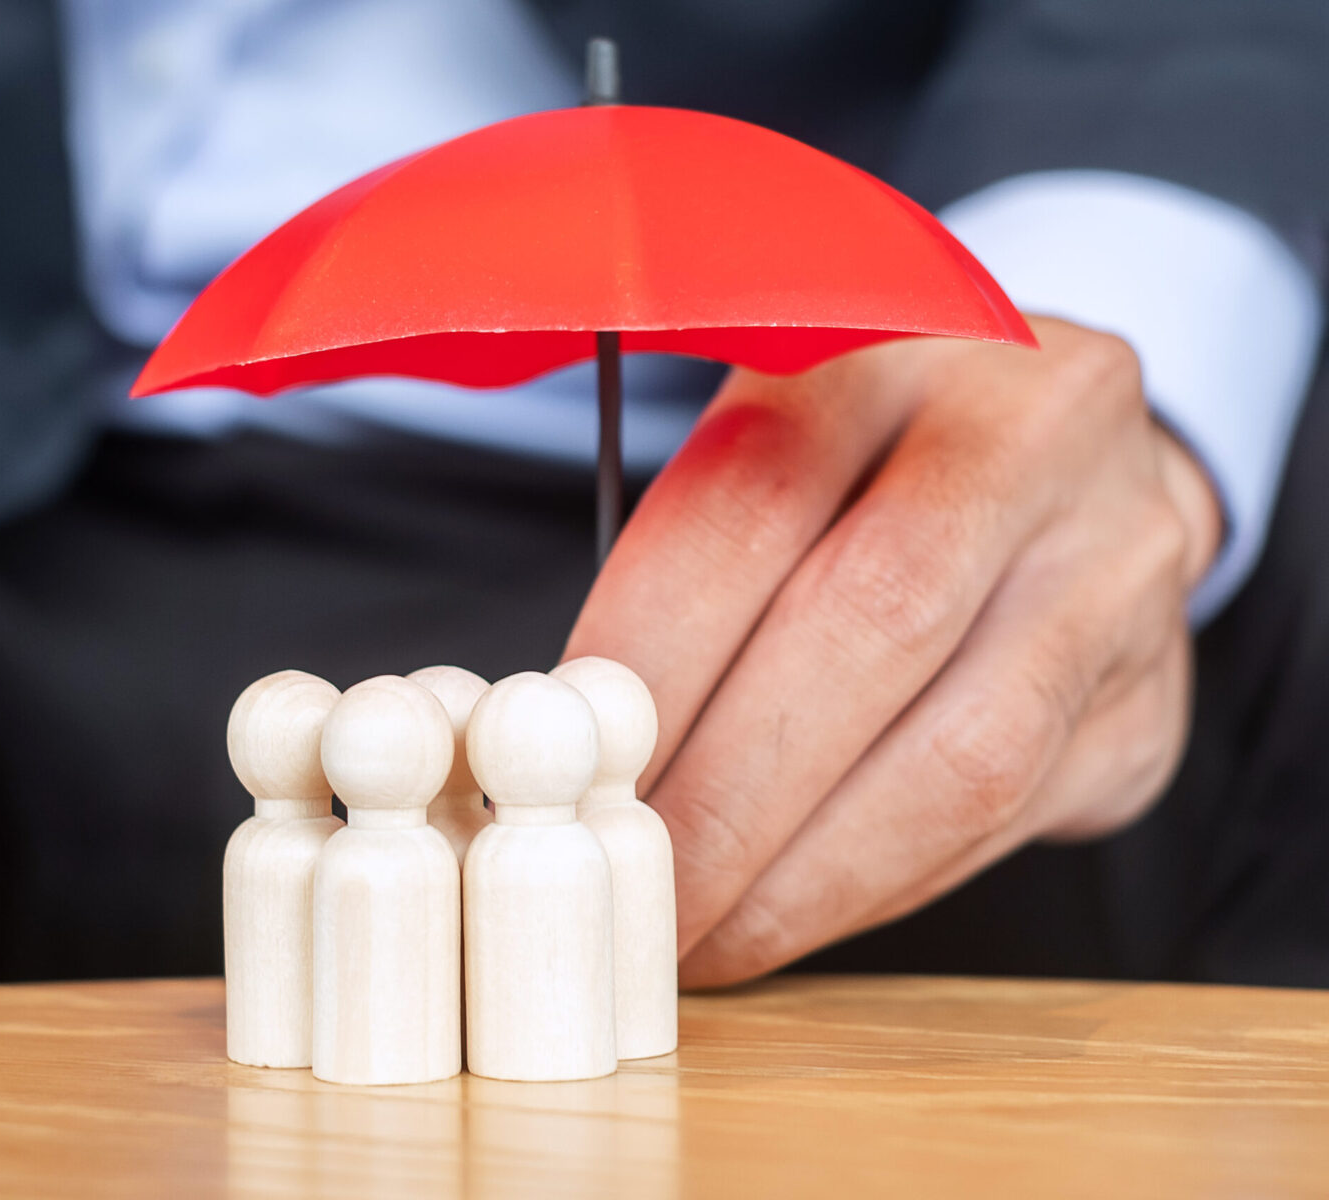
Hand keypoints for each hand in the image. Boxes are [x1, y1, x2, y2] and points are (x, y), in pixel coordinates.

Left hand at [564, 316, 1221, 987]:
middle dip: (728, 790)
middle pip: (870, 626)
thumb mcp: (773, 433)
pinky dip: (879, 885)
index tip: (566, 761)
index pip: (752, 502)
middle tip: (634, 882)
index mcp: (894, 343)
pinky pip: (1007, 820)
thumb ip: (687, 548)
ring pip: (961, 752)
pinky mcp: (1149, 697)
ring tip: (705, 933)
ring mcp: (1115, 567)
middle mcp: (1033, 435)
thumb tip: (564, 721)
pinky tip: (793, 910)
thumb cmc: (871, 457)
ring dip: (808, 873)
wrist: (1072, 458)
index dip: (648, 654)